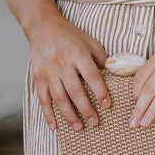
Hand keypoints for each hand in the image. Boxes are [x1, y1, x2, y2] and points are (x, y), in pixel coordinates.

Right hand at [27, 12, 109, 131]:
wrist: (43, 27)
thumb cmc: (70, 36)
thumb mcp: (90, 42)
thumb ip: (102, 59)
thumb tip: (116, 77)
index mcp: (78, 54)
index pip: (91, 76)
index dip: (100, 91)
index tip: (107, 105)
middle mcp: (62, 63)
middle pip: (75, 90)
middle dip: (86, 109)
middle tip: (95, 123)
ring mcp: (48, 72)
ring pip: (59, 98)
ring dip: (69, 115)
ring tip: (78, 127)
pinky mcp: (38, 77)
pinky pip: (43, 99)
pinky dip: (48, 114)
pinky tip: (55, 126)